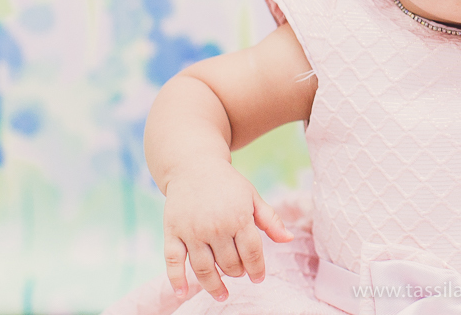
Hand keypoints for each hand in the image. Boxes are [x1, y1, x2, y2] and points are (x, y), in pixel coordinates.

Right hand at [162, 163, 293, 301]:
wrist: (193, 166)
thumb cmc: (228, 184)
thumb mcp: (252, 197)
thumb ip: (270, 220)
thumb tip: (288, 239)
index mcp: (238, 217)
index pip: (252, 253)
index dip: (257, 269)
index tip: (258, 277)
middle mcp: (215, 226)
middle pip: (229, 263)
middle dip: (237, 273)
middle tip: (239, 274)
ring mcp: (192, 231)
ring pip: (204, 269)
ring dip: (214, 286)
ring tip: (222, 294)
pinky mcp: (172, 232)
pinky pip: (173, 262)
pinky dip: (177, 280)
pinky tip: (183, 293)